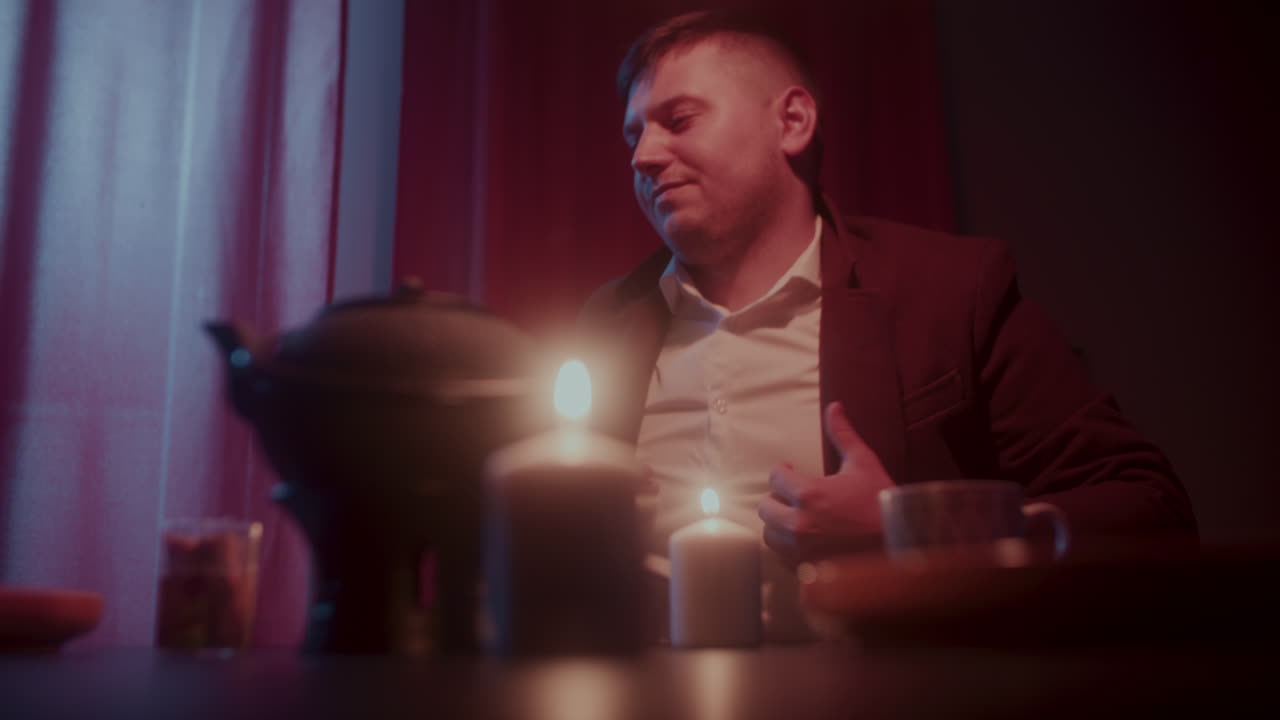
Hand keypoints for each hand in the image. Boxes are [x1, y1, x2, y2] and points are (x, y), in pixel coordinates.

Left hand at [758, 402, 893, 564]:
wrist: (902, 546)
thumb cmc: (881, 503)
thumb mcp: (864, 464)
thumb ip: (843, 435)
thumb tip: (834, 407)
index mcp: (808, 495)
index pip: (775, 477)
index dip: (784, 471)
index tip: (792, 471)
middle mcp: (798, 524)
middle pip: (766, 507)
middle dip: (778, 497)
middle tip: (794, 495)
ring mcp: (800, 550)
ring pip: (770, 533)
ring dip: (780, 523)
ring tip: (798, 516)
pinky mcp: (806, 570)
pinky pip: (783, 556)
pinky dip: (789, 546)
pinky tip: (807, 538)